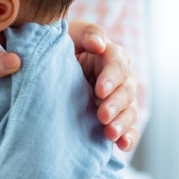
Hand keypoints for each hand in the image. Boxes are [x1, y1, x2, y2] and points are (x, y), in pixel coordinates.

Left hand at [68, 19, 144, 151]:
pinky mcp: (116, 119)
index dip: (111, 77)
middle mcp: (120, 78)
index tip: (100, 90)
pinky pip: (129, 130)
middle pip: (127, 90)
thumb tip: (100, 44)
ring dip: (122, 123)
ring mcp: (119, 100)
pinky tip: (122, 145)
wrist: (48, 71)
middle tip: (102, 115)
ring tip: (110, 133)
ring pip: (130, 111)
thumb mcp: (70, 34)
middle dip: (116, 104)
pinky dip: (128, 138)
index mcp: (111, 56)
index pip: (118, 64)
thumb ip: (87, 34)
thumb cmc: (61, 47)